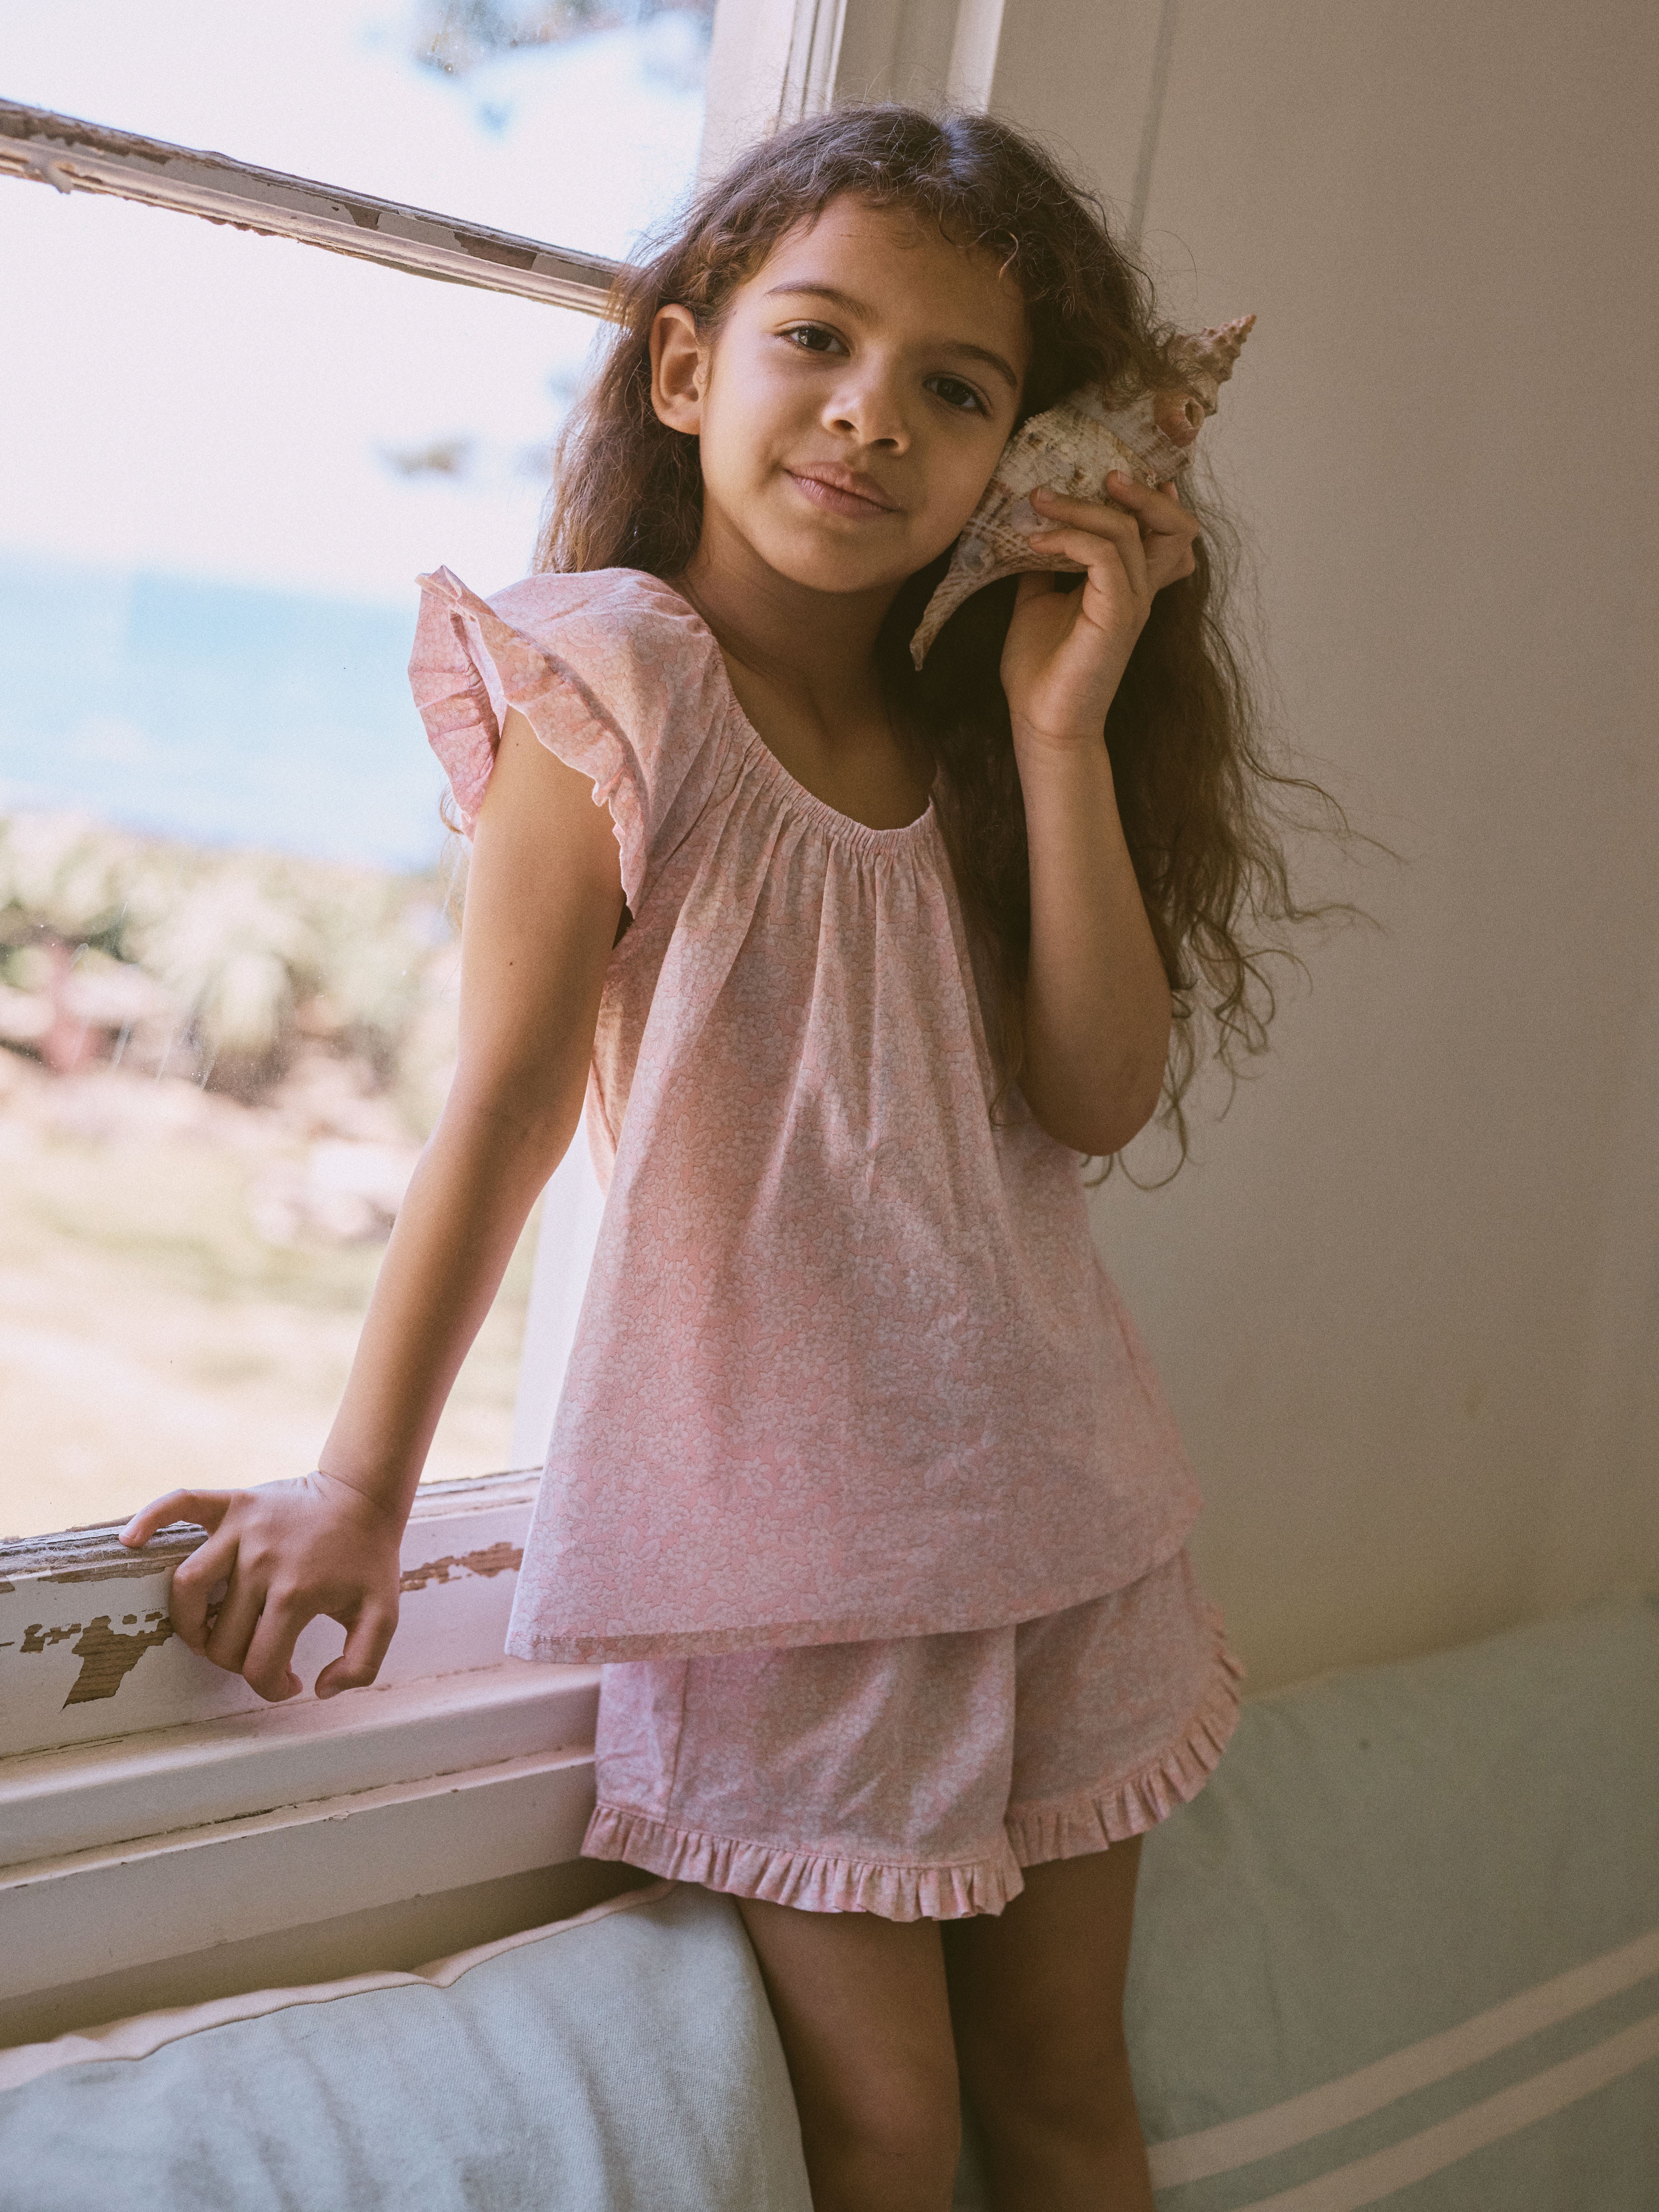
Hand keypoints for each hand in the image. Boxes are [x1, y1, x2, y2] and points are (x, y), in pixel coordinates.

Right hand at [118, 1470, 404, 1702]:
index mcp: (296, 1593)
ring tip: (205, 1634)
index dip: (272, 1687)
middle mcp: (261, 1561)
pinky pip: (180, 1504)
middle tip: (258, 1654)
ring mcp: (242, 1528)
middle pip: (220, 1637)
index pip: (258, 1665)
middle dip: (236, 1661)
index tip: (289, 1681)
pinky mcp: (231, 1502)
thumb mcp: (383, 1616)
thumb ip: (361, 1664)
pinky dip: (150, 1519)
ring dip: (188, 1622)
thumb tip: (316, 1688)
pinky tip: (130, 1542)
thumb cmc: (369, 1560)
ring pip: (186, 1587)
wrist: (365, 1497)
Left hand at [1000, 473, 1200, 748]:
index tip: (1117, 473)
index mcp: (1128, 586)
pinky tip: (1037, 541)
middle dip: (1139, 491)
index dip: (1153, 498)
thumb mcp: (1037, 602)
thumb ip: (1045, 566)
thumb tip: (1032, 529)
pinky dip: (1071, 538)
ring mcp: (1133, 603)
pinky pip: (1107, 556)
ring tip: (1041, 500)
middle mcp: (1140, 591)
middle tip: (1096, 472)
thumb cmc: (1041, 670)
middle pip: (1173, 524)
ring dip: (1084, 507)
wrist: (1042, 722)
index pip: (1164, 531)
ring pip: (1132, 531)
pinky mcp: (1118, 616)